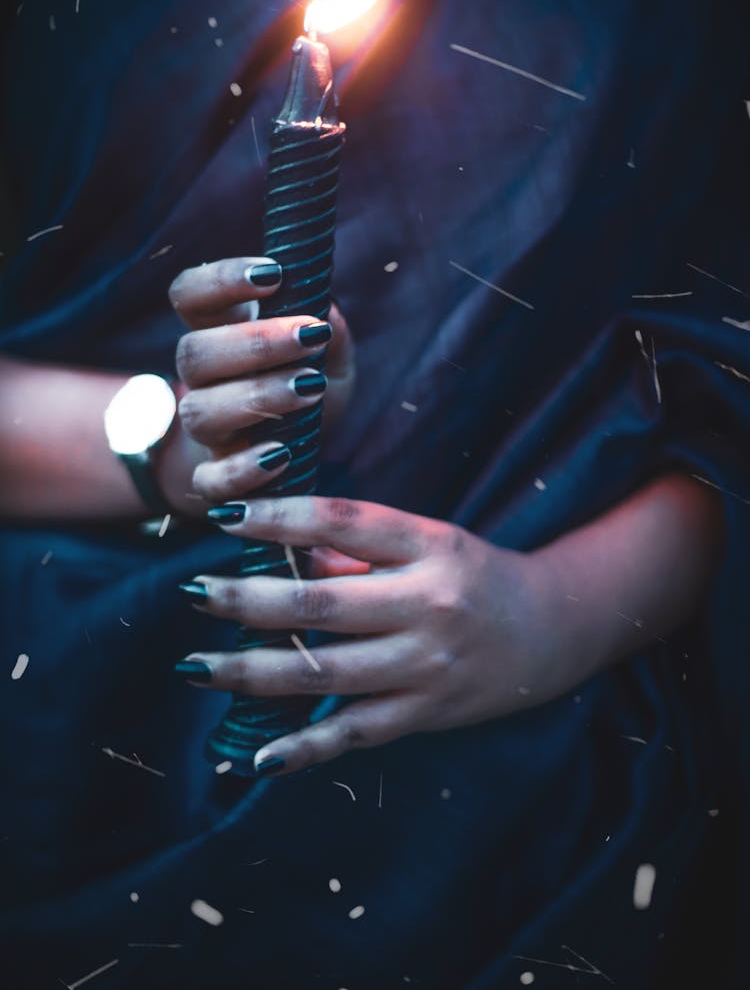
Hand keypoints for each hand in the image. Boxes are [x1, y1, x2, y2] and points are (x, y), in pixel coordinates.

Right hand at [164, 257, 354, 508]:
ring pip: (200, 411)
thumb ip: (332, 334)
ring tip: (311, 389)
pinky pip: (211, 480)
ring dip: (257, 396)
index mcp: (219, 332)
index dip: (218, 280)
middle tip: (311, 334)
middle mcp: (200, 379)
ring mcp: (203, 429)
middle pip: (193, 353)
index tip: (273, 273)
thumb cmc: (307, 388)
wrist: (292, 456)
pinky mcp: (214, 477)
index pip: (189, 295)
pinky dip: (243, 470)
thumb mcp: (331, 358)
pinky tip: (282, 455)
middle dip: (253, 342)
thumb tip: (328, 313)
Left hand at [176, 495, 562, 774]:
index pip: (344, 523)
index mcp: (429, 546)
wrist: (551, 630)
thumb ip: (360, 546)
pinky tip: (255, 758)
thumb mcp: (430, 541)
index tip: (225, 516)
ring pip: (325, 672)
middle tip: (193, 594)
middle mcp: (428, 605)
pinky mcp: (425, 713)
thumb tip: (284, 555)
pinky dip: (304, 750)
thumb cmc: (475, 576)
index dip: (280, 517)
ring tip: (196, 666)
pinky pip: (355, 734)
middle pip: (322, 603)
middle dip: (248, 601)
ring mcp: (426, 665)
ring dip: (252, 672)